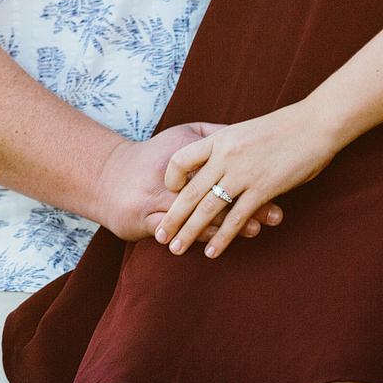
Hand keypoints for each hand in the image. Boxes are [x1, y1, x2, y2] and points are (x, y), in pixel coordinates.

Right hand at [91, 124, 279, 242]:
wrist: (106, 176)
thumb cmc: (152, 155)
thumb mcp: (181, 137)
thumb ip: (212, 136)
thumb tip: (243, 134)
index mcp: (183, 154)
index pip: (221, 165)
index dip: (249, 175)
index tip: (276, 182)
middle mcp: (171, 178)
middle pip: (215, 192)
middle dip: (247, 205)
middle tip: (275, 214)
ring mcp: (157, 200)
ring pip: (198, 215)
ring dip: (228, 226)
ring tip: (254, 231)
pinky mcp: (146, 220)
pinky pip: (177, 231)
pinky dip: (197, 238)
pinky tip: (214, 247)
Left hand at [154, 103, 338, 258]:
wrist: (314, 124)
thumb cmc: (285, 127)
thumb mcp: (247, 131)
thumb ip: (231, 146)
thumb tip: (222, 162)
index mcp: (219, 138)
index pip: (181, 158)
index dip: (171, 176)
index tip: (168, 190)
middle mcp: (224, 155)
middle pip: (188, 190)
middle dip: (172, 216)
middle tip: (161, 236)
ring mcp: (242, 173)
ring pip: (207, 208)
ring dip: (190, 232)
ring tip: (176, 248)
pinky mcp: (262, 189)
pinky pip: (236, 218)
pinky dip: (222, 238)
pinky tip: (212, 251)